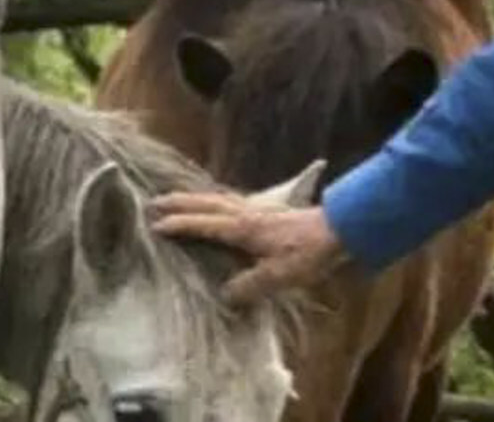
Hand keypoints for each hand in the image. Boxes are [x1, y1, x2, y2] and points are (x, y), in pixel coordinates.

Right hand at [149, 192, 348, 304]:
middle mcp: (245, 213)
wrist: (338, 231)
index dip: (179, 225)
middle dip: (179, 202)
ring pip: (218, 198)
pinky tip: (218, 204)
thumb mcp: (278, 277)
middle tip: (154, 201)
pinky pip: (231, 200)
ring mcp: (257, 208)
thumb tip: (224, 294)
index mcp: (242, 228)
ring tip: (177, 198)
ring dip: (195, 198)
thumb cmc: (308, 254)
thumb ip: (249, 286)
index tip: (155, 225)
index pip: (204, 224)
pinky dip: (215, 199)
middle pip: (206, 203)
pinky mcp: (267, 210)